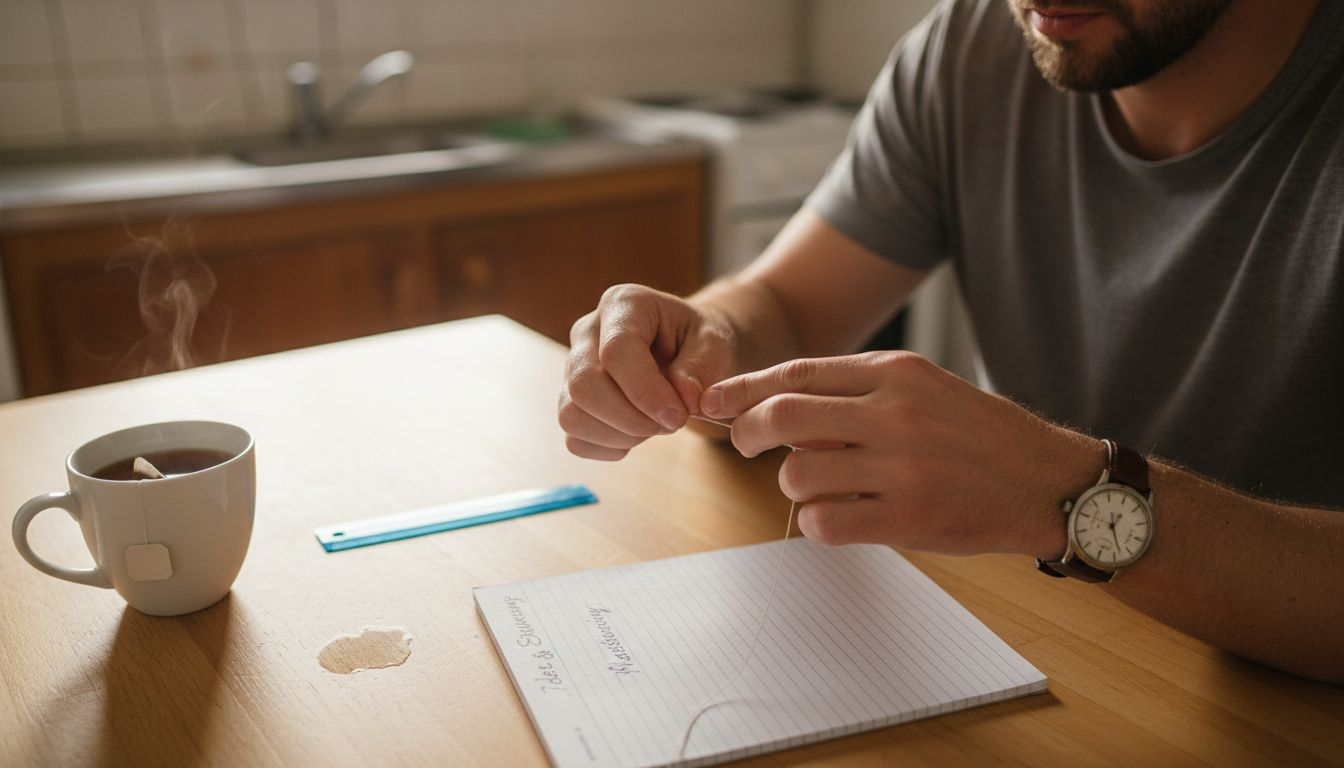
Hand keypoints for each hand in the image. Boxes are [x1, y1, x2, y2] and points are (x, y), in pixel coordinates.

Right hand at [559, 284, 736, 459]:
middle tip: (672, 423)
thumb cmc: (697, 341)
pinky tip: (636, 433)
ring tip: (656, 425)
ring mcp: (572, 367)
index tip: (679, 416)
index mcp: (623, 304)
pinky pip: (575, 439)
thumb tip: (684, 400)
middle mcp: (587, 331)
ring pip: (572, 415)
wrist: (684, 349)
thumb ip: (701, 366)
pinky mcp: (569, 400)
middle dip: (631, 419)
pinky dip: (609, 447)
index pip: (616, 351)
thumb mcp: (715, 342)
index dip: (646, 391)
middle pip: (584, 386)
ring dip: (620, 435)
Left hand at [699, 351, 1102, 555]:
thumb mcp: (924, 387)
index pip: (797, 373)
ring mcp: (901, 467)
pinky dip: (817, 523)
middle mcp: (894, 414)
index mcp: (896, 373)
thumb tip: (779, 404)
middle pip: (783, 415)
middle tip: (743, 444)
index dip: (744, 388)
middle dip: (747, 431)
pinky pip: (825, 522)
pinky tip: (838, 517)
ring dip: (792, 484)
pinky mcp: (908, 518)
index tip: (714, 401)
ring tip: (819, 486)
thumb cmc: (979, 435)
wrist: (1047, 480)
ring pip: (797, 474)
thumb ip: (858, 391)